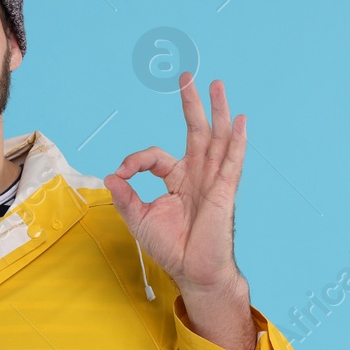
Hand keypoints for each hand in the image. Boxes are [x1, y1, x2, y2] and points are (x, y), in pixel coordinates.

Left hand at [105, 72, 248, 298]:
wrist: (194, 273)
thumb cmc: (172, 249)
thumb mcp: (140, 220)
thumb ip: (126, 197)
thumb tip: (111, 176)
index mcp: (176, 181)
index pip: (155, 157)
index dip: (135, 160)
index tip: (122, 174)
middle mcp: (196, 176)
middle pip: (196, 132)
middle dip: (192, 104)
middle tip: (187, 77)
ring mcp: (212, 181)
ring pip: (216, 139)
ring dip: (217, 111)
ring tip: (217, 85)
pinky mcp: (223, 192)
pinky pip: (231, 162)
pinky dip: (236, 141)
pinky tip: (238, 121)